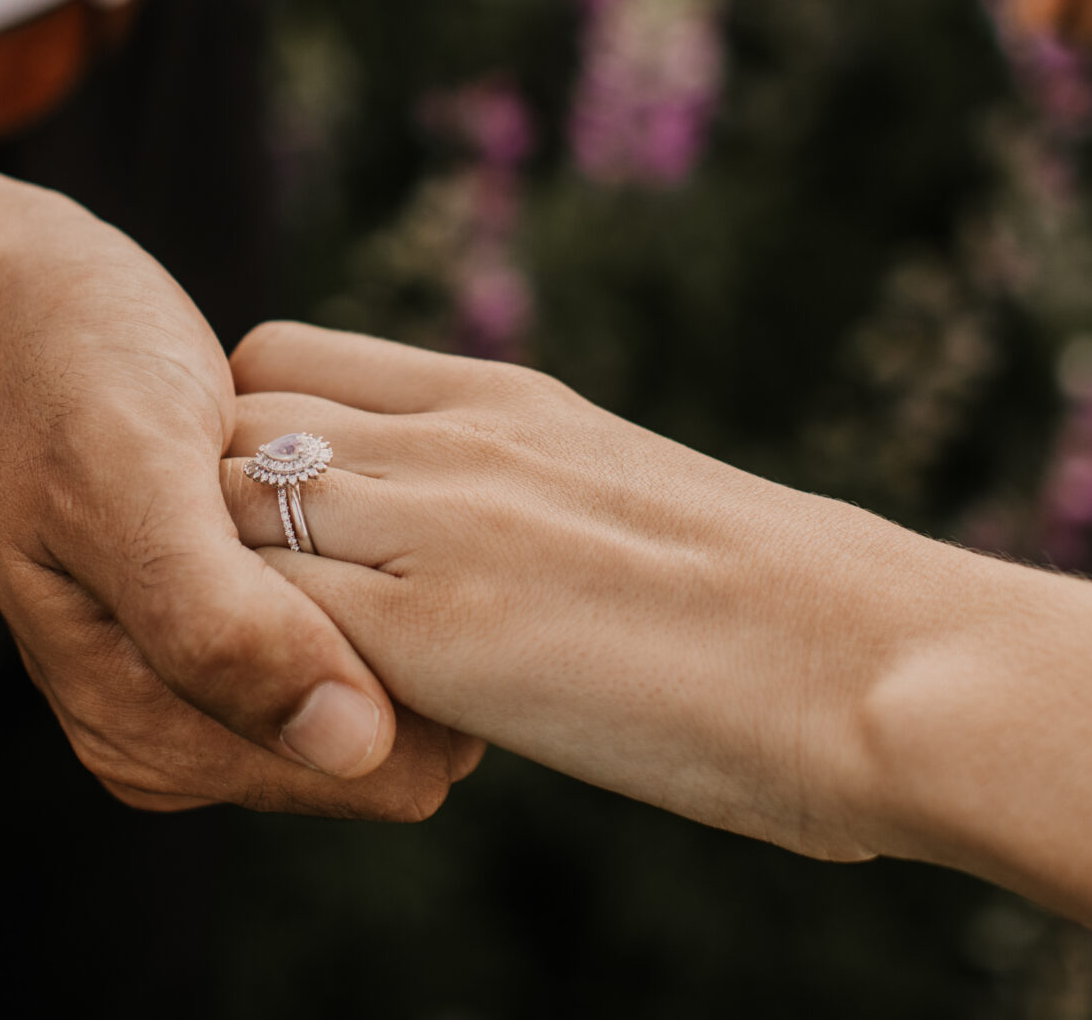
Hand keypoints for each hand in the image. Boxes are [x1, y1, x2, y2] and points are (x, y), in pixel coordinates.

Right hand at [0, 167, 484, 817]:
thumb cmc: (52, 369)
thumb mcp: (130, 478)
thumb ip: (222, 626)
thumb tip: (354, 747)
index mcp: (145, 730)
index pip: (366, 768)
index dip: (411, 660)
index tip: (376, 531)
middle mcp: (172, 731)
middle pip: (380, 732)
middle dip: (391, 616)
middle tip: (330, 477)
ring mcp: (198, 678)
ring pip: (374, 665)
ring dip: (374, 568)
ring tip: (311, 463)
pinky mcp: (221, 616)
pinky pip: (346, 609)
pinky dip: (356, 540)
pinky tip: (315, 466)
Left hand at [214, 322, 948, 858]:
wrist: (886, 664)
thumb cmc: (797, 615)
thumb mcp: (635, 504)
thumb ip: (534, 500)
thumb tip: (508, 554)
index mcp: (503, 397)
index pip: (286, 361)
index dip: (252, 440)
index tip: (277, 529)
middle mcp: (452, 440)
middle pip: (230, 420)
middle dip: (205, 508)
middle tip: (249, 613)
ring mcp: (437, 528)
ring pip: (222, 507)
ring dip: (219, 588)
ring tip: (270, 676)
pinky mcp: (436, 633)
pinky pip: (262, 620)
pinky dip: (250, 671)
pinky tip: (310, 730)